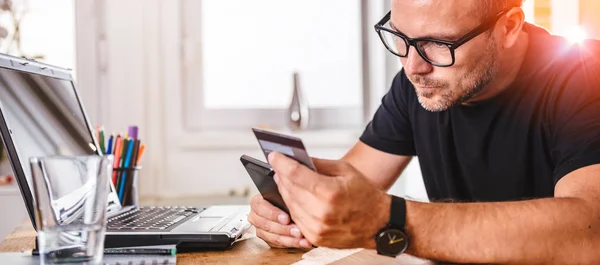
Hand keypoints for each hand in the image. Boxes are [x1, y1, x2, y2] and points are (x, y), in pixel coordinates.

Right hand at [248, 194, 311, 248]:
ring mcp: (260, 230)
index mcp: (257, 203)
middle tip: (298, 231)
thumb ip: (283, 192)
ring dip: (289, 239)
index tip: (287, 218)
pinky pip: (278, 245)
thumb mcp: (283, 194)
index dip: (274, 214)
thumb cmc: (284, 200)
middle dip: (284, 229)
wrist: (287, 209)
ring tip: (302, 239)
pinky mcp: (267, 240)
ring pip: (273, 237)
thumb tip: (286, 185)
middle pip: (267, 225)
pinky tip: (302, 242)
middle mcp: (256, 217)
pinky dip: (291, 244)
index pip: (261, 207)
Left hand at [269, 152, 390, 248]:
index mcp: (330, 193)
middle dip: (282, 176)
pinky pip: (296, 219)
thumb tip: (298, 159)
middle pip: (289, 190)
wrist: (380, 223)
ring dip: (285, 191)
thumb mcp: (345, 171)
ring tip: (285, 180)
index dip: (281, 163)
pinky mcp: (316, 238)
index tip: (274, 156)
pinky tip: (294, 197)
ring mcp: (317, 228)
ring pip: (290, 205)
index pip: (295, 174)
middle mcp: (321, 212)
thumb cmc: (366, 196)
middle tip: (279, 166)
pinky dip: (293, 207)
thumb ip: (319, 164)